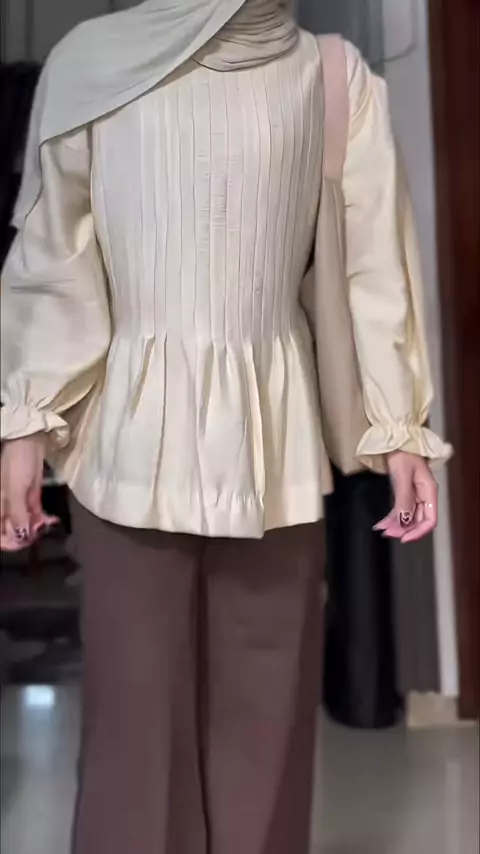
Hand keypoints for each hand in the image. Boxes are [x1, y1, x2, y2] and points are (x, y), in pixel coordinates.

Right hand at [0, 435, 58, 551]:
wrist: (29, 442)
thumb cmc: (17, 464)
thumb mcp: (15, 491)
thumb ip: (17, 514)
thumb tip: (21, 535)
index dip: (8, 542)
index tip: (22, 543)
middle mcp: (6, 507)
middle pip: (12, 531)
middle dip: (25, 536)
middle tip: (38, 534)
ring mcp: (19, 503)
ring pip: (26, 524)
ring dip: (36, 528)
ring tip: (46, 525)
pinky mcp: (32, 498)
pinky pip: (36, 515)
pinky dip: (42, 520)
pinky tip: (50, 521)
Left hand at [374, 451, 437, 542]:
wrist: (395, 441)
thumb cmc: (403, 454)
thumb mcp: (403, 475)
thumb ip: (404, 498)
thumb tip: (403, 520)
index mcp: (429, 492)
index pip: (430, 520)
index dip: (419, 532)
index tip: (404, 538)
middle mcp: (424, 496)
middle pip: (418, 521)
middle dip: (404, 530)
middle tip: (387, 533)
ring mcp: (414, 495)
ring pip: (408, 518)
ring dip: (396, 525)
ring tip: (382, 529)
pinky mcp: (405, 493)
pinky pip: (400, 510)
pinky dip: (392, 518)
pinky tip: (382, 523)